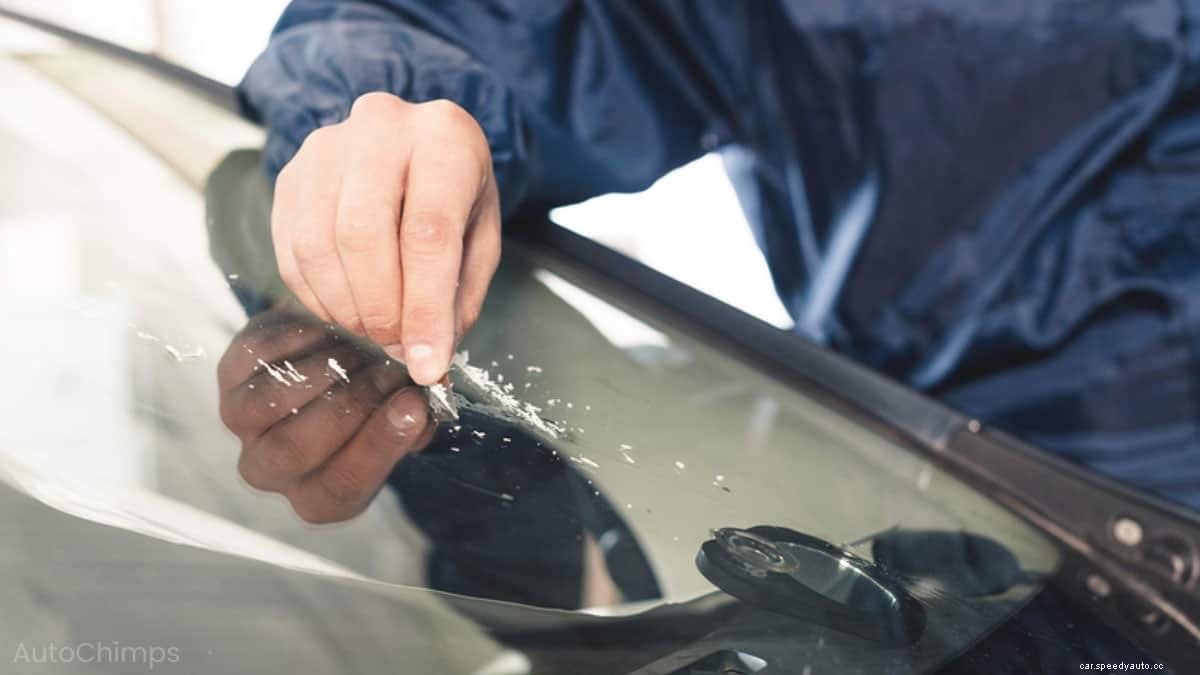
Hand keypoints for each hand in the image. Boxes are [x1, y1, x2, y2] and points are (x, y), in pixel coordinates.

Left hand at [217, 304, 434, 523]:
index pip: (340, 487)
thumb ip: (417, 420)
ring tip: (364, 346)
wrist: (343, 356)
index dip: (378, 446)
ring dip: (323, 371)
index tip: (413, 403)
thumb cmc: (381, 397)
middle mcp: (271, 469)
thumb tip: (418, 404)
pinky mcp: (229, 375)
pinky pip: (254, 359)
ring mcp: (242, 423)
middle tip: (391, 368)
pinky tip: (331, 327)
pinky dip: (296, 339)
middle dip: (351, 404)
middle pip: (293, 450)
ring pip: (264, 406)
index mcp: (318, 495)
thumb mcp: (407, 418)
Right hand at [271, 92, 500, 384]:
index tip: (426, 363)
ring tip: (373, 327)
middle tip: (395, 342)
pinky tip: (344, 307)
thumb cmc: (456, 196)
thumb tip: (426, 362)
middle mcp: (382, 127)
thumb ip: (457, 299)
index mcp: (445, 138)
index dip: (423, 308)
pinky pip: (290, 249)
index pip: (427, 232)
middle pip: (362, 235)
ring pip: (318, 244)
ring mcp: (327, 145)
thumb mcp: (480, 240)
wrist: (417, 146)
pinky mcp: (292, 172)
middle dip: (378, 309)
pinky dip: (315, 295)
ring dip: (344, 307)